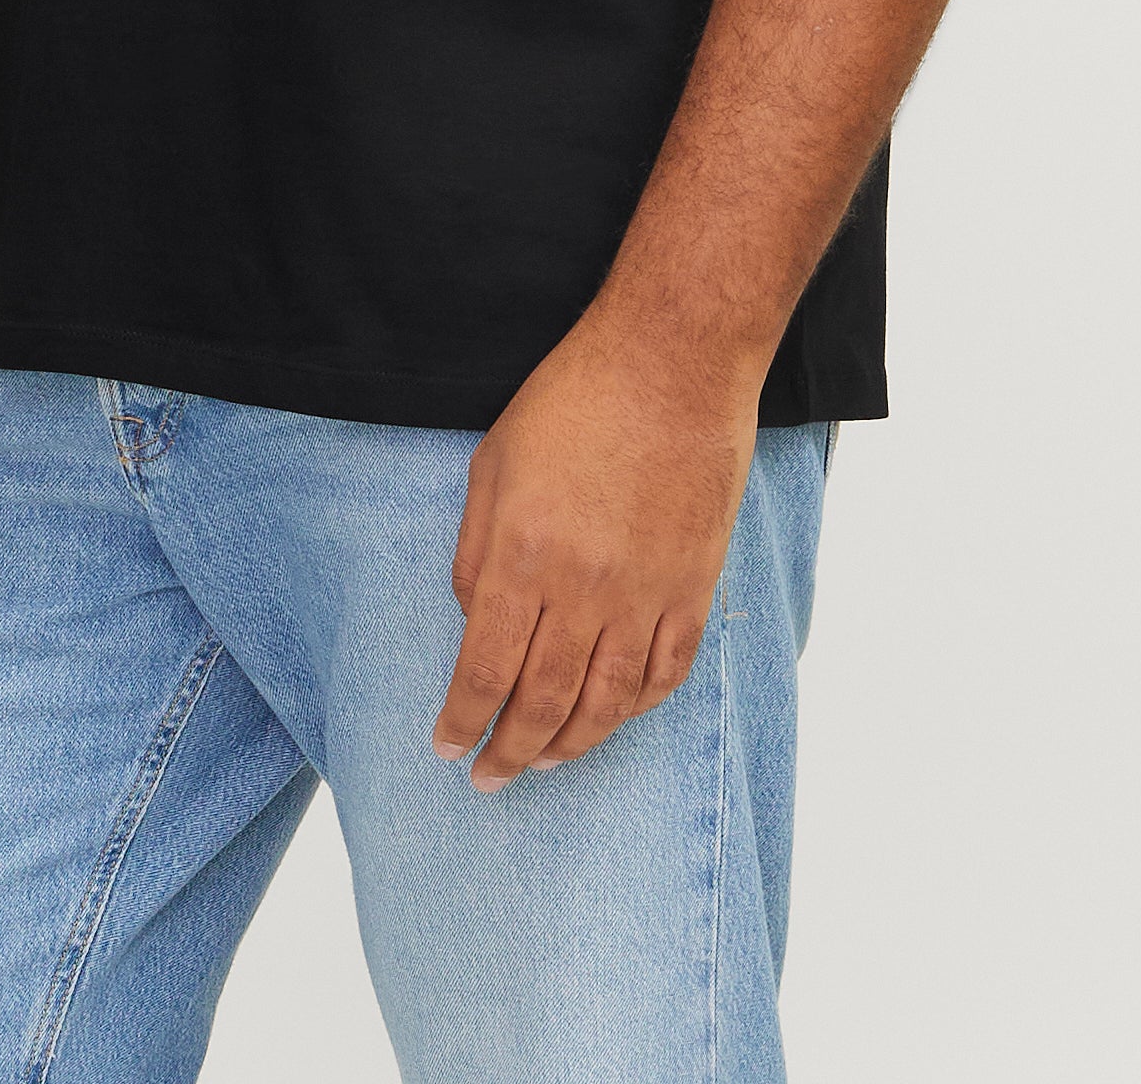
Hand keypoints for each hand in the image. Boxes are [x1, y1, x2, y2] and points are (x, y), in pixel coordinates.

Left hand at [433, 313, 762, 789]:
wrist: (673, 360)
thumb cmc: (573, 399)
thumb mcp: (493, 463)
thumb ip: (476, 553)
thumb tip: (473, 621)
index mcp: (524, 556)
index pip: (484, 670)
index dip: (463, 719)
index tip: (447, 747)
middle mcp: (584, 589)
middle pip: (543, 703)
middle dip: (509, 752)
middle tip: (487, 778)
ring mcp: (645, 594)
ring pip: (606, 704)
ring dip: (569, 746)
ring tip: (543, 762)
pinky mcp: (693, 587)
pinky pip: (665, 674)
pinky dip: (635, 709)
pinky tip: (611, 718)